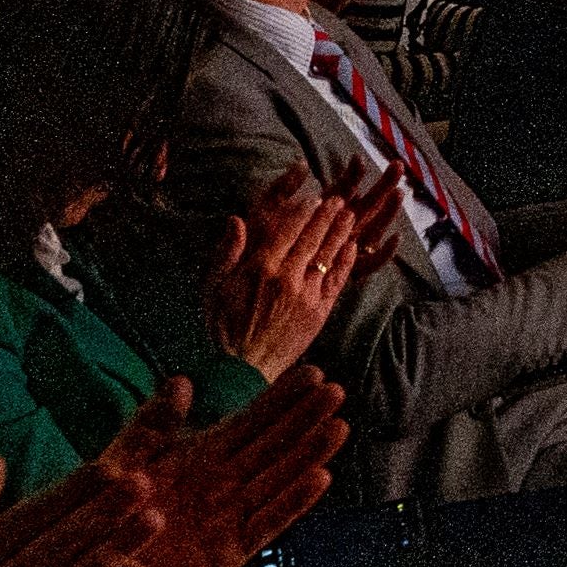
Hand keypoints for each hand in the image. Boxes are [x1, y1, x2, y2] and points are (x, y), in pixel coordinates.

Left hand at [86, 372, 349, 566]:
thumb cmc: (108, 519)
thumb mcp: (125, 461)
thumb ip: (153, 424)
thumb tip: (182, 381)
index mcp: (202, 457)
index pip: (252, 420)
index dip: (283, 398)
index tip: (314, 372)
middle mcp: (223, 484)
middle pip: (274, 445)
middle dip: (305, 418)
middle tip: (337, 391)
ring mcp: (229, 518)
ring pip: (278, 479)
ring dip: (309, 454)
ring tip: (338, 427)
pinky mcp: (229, 555)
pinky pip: (266, 524)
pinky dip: (293, 503)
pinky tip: (319, 479)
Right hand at [201, 169, 384, 371]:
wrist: (244, 368)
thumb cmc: (224, 327)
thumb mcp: (213, 288)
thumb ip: (226, 253)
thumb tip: (236, 219)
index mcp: (261, 268)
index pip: (288, 229)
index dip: (303, 211)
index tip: (313, 197)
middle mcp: (287, 278)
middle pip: (312, 238)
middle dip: (327, 216)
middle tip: (339, 199)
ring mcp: (306, 295)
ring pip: (328, 256)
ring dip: (340, 233)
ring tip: (350, 216)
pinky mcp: (319, 312)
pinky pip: (337, 281)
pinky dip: (346, 263)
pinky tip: (353, 248)